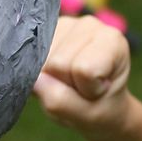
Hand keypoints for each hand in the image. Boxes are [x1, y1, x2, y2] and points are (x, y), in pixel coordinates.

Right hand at [32, 15, 131, 134]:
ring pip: (40, 60)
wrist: (99, 105)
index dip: (83, 89)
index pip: (83, 69)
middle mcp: (89, 25)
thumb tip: (34, 81)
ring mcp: (65, 24)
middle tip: (79, 89)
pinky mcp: (45, 30)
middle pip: (57, 63)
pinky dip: (40, 72)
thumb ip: (62, 102)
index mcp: (112, 40)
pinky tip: (56, 73)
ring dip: (51, 79)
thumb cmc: (101, 108)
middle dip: (64, 84)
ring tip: (70, 81)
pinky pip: (29, 57)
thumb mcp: (89, 116)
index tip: (95, 92)